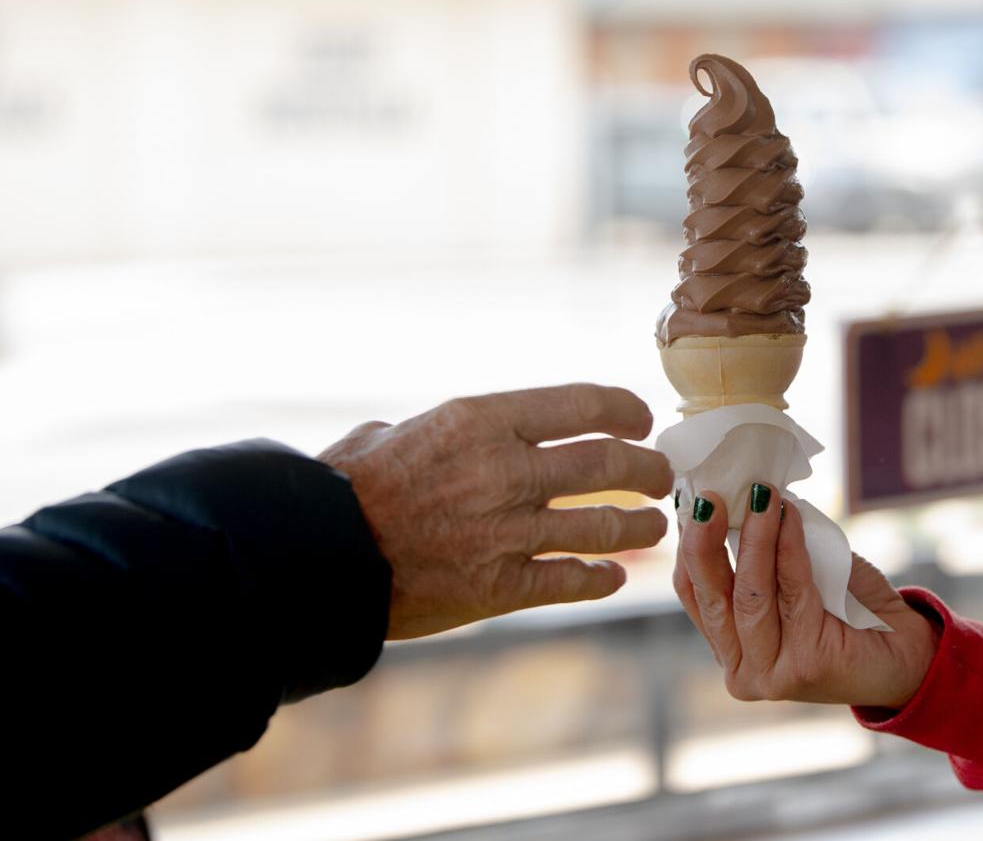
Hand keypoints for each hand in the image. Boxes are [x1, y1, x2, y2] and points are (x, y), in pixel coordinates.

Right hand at [321, 384, 674, 639]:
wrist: (315, 557)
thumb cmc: (345, 489)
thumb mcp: (396, 432)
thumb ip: (451, 430)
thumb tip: (477, 430)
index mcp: (479, 420)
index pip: (582, 404)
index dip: (626, 410)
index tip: (641, 419)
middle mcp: (503, 470)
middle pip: (609, 463)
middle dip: (647, 469)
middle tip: (659, 476)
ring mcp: (505, 531)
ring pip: (604, 524)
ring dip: (640, 526)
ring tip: (652, 527)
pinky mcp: (499, 586)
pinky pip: (572, 579)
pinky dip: (601, 578)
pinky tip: (613, 577)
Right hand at [674, 485, 936, 708]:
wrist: (908, 653)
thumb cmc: (849, 611)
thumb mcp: (794, 578)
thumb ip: (764, 555)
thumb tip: (746, 495)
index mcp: (730, 649)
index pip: (694, 593)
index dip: (689, 546)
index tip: (692, 500)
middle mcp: (742, 670)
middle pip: (713, 597)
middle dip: (706, 541)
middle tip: (710, 495)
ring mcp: (770, 674)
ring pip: (749, 596)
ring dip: (755, 538)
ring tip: (761, 495)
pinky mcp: (805, 666)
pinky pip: (792, 592)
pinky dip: (789, 549)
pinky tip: (789, 516)